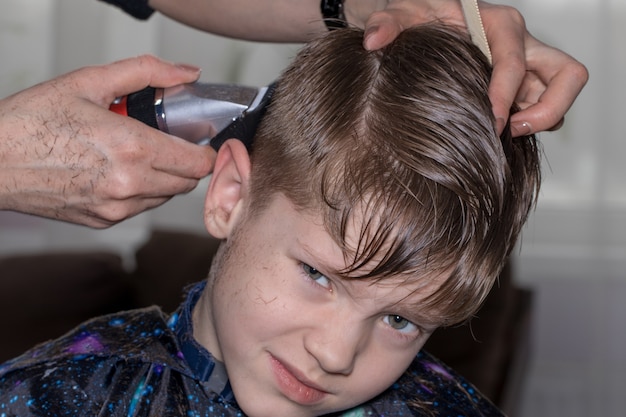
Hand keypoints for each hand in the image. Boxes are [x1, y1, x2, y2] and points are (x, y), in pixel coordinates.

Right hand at [0, 55, 215, 227]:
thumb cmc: (32, 121)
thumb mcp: (89, 81)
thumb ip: (146, 73)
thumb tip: (185, 74)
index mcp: (133, 148)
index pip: (198, 163)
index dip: (206, 152)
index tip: (200, 141)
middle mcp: (130, 183)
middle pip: (187, 182)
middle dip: (186, 163)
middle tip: (168, 142)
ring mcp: (116, 207)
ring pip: (165, 197)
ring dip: (164, 178)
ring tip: (136, 154)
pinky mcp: (103, 221)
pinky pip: (140, 208)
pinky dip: (141, 192)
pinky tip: (117, 171)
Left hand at [360, 0, 588, 136]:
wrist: (420, 25)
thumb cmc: (418, 16)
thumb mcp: (402, 12)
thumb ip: (388, 23)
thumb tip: (374, 40)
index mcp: (498, 25)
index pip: (516, 62)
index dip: (505, 96)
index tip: (489, 123)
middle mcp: (522, 46)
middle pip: (568, 75)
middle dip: (548, 108)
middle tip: (511, 129)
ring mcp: (525, 70)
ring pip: (560, 96)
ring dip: (541, 121)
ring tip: (504, 137)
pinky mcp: (520, 90)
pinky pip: (540, 110)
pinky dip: (529, 127)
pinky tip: (494, 136)